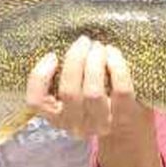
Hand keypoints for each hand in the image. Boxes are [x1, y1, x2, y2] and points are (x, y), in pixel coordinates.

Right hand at [25, 36, 152, 137]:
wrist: (130, 123)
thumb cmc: (95, 97)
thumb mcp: (74, 91)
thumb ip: (64, 74)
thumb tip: (62, 43)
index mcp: (56, 117)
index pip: (35, 102)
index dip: (39, 76)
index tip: (52, 55)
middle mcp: (75, 125)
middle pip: (69, 92)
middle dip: (75, 60)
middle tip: (84, 41)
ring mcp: (100, 124)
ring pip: (93, 93)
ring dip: (95, 62)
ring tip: (99, 46)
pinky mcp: (125, 117)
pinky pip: (120, 91)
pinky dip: (117, 68)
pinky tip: (113, 54)